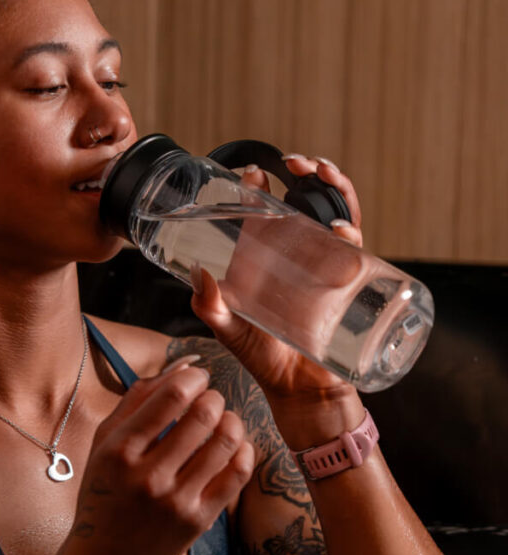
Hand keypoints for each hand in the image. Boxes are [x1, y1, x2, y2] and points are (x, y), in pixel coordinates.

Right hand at [64, 361, 253, 554]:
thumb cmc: (104, 491)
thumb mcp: (104, 442)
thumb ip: (137, 400)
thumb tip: (181, 366)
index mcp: (120, 450)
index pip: (171, 397)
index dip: (193, 378)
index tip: (196, 378)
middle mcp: (148, 475)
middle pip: (203, 415)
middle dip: (213, 397)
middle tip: (210, 399)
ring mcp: (176, 501)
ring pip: (225, 442)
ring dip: (231, 420)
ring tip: (224, 419)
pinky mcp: (199, 521)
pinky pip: (236, 475)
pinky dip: (243, 450)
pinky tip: (234, 445)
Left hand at [192, 155, 365, 399]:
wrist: (300, 391)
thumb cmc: (261, 359)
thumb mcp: (228, 329)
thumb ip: (209, 305)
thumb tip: (198, 273)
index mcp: (264, 259)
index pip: (263, 211)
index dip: (259, 187)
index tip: (252, 173)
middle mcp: (296, 256)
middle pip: (305, 201)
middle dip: (306, 173)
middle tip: (294, 163)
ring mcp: (324, 267)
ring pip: (336, 213)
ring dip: (335, 187)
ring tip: (323, 173)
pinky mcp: (348, 284)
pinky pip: (356, 250)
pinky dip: (351, 233)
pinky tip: (340, 229)